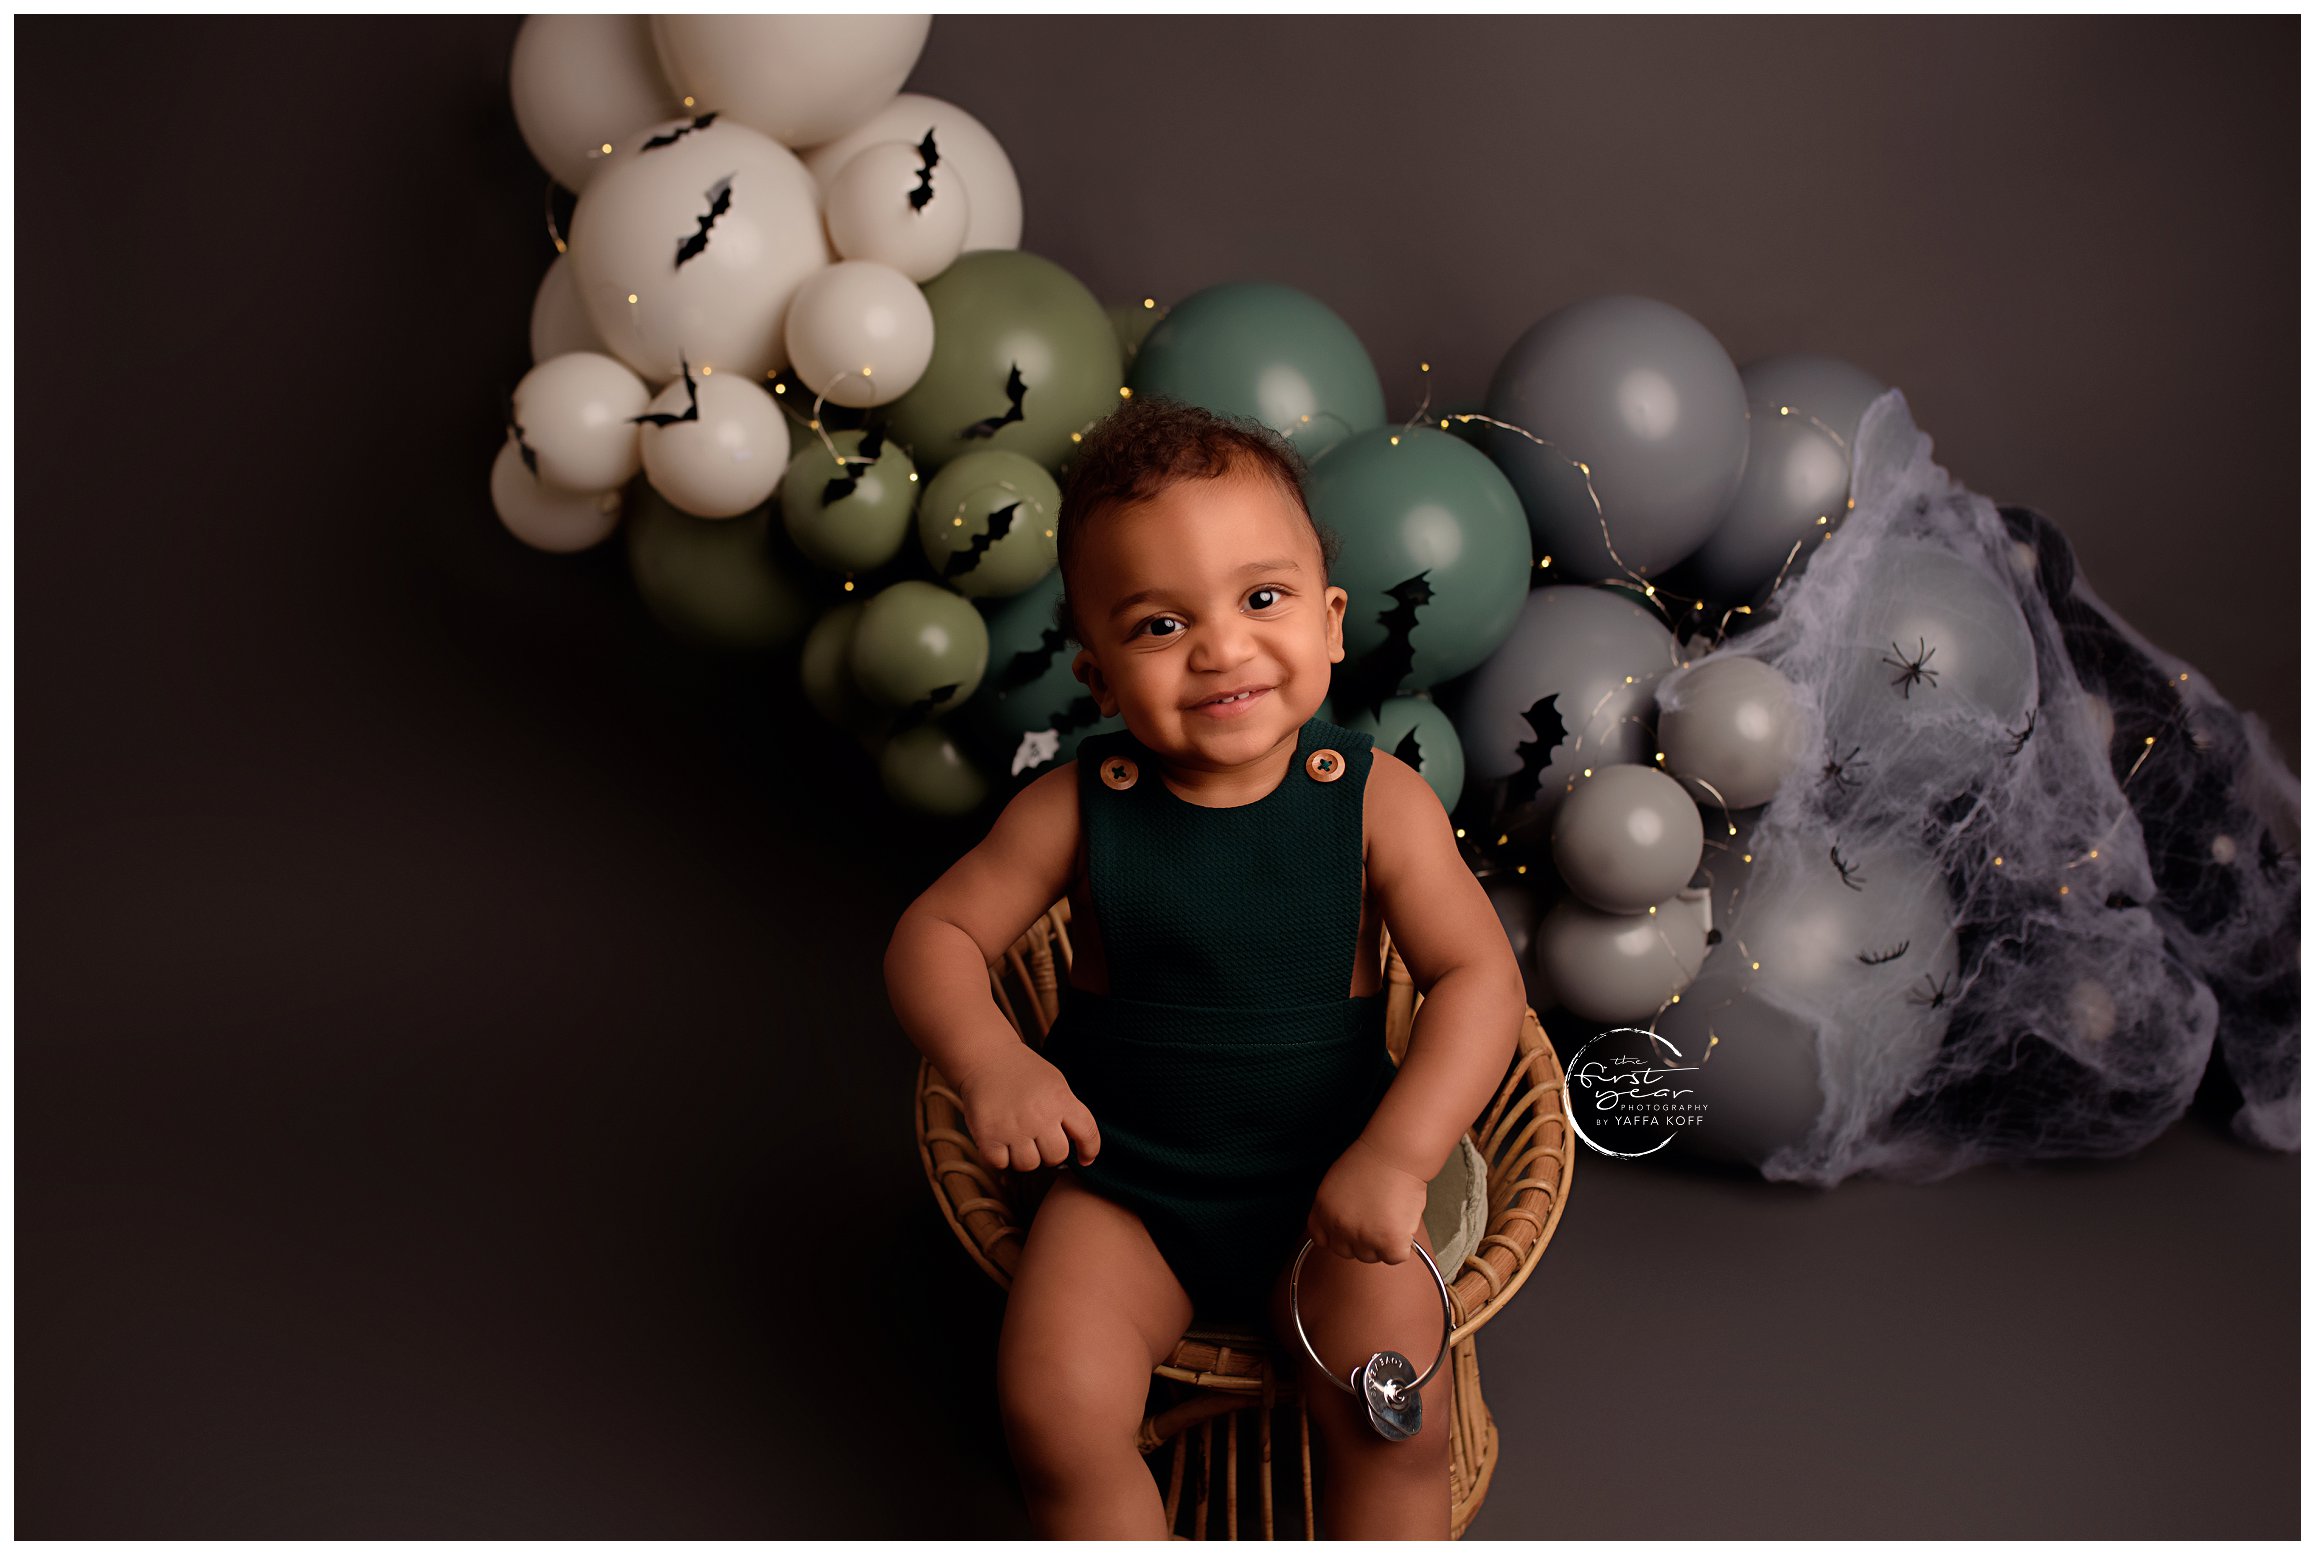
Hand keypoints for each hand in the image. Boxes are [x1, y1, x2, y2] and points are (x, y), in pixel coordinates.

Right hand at [953, 1045, 1100, 1172]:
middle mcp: (1039, 1115)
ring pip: (1029, 1164)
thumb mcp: (1055, 1083)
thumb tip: (1077, 1146)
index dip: (1090, 1151)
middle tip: (1039, 1141)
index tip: (1085, 1159)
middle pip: (1056, 1156)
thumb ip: (1067, 1111)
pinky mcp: (988, 1135)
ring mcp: (1012, 1127)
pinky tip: (1000, 1141)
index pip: (1087, 1134)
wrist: (987, 1056)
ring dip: (1024, 1156)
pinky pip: (1001, 1164)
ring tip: (1017, 1139)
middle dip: (1049, 1153)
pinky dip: (1000, 1158)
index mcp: (1060, 1099)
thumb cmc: (1024, 1072)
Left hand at [1306, 1137, 1429, 1263]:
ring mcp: (1363, 1236)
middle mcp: (1339, 1227)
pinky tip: (1402, 1223)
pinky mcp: (1389, 1242)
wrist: (1395, 1153)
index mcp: (1323, 1210)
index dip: (1338, 1237)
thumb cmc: (1371, 1160)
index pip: (1322, 1240)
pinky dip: (1402, 1244)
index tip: (1350, 1232)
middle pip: (1347, 1252)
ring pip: (1372, 1256)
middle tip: (1376, 1219)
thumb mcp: (1335, 1182)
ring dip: (1382, 1243)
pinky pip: (1395, 1256)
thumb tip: (1341, 1227)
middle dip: (1361, 1241)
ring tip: (1391, 1216)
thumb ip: (1333, 1208)